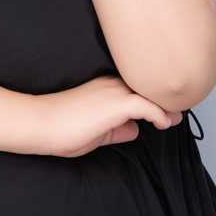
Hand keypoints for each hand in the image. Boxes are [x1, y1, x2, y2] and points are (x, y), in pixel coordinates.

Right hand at [30, 76, 182, 157]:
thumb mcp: (96, 131)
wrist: (39, 124)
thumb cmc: (60, 128)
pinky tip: (164, 123)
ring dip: (165, 107)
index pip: (135, 87)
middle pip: (146, 87)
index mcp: (105, 86)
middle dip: (162, 100)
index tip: (165, 110)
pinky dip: (159, 113)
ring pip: (150, 93)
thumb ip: (117, 129)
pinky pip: (147, 105)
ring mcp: (113, 92)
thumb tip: (135, 129)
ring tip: (174, 119)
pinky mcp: (115, 104)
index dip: (152, 98)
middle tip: (176, 113)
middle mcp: (111, 84)